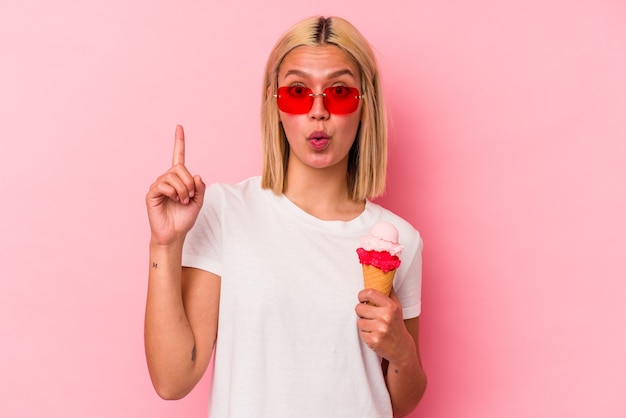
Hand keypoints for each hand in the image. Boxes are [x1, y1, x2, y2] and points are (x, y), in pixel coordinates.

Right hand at [146, 125, 205, 245]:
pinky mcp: (152, 193)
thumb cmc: (184, 219)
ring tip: (182, 201)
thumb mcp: (198, 202)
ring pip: (172, 176)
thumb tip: (197, 175)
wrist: (174, 234)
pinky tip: (173, 200)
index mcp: (179, 179)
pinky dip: (173, 192)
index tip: (179, 127)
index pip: (178, 157)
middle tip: (189, 197)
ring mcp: (158, 185)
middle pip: (180, 168)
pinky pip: (163, 184)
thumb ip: (200, 188)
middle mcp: (167, 179)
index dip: (179, 142)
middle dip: (189, 182)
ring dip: (183, 190)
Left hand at [355, 289, 415, 364]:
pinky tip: (374, 334)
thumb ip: (389, 291)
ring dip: (363, 324)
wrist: (401, 347)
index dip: (362, 295)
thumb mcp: (396, 306)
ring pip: (359, 321)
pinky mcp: (373, 340)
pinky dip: (365, 334)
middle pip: (359, 308)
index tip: (362, 298)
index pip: (369, 293)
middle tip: (369, 315)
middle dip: (362, 311)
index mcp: (391, 306)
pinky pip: (360, 332)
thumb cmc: (396, 323)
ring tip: (373, 326)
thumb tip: (383, 276)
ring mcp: (379, 329)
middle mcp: (386, 317)